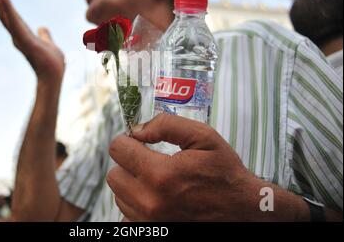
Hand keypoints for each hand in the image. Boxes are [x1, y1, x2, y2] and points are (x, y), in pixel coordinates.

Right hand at [0, 0, 64, 83]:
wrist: (54, 76)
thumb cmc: (51, 63)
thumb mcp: (49, 43)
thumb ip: (44, 35)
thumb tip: (42, 28)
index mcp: (22, 33)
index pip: (11, 12)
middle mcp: (17, 34)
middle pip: (5, 10)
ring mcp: (19, 37)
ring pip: (6, 14)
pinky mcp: (23, 40)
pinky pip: (13, 22)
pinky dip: (6, 9)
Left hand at [107, 114, 268, 221]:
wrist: (243, 211)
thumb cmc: (224, 173)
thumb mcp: (203, 137)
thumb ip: (167, 125)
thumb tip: (137, 130)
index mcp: (160, 174)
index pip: (118, 149)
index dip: (129, 141)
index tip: (141, 143)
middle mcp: (149, 202)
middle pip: (114, 174)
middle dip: (129, 164)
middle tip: (150, 162)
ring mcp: (149, 221)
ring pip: (119, 196)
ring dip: (132, 185)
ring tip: (158, 182)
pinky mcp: (153, 232)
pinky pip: (127, 216)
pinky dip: (137, 206)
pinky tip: (156, 199)